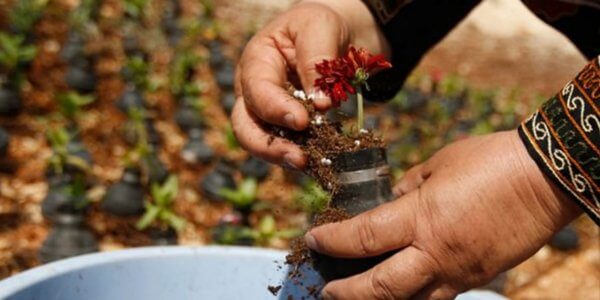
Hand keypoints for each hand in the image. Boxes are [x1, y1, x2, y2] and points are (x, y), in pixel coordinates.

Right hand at [231, 0, 388, 168]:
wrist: (334, 35)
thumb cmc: (320, 25)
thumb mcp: (320, 28)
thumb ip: (317, 61)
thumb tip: (320, 103)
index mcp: (256, 61)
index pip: (257, 90)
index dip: (276, 109)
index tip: (303, 121)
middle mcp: (253, 91)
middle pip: (245, 126)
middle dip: (268, 146)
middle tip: (299, 158)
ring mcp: (267, 112)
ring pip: (262, 143)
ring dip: (284, 157)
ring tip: (310, 165)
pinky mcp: (286, 127)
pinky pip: (287, 147)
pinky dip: (301, 156)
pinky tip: (320, 162)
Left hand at [305, 130, 581, 298]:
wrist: (545, 179)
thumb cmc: (489, 161)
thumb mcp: (438, 164)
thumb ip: (407, 188)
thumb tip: (389, 202)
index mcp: (421, 217)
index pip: (363, 237)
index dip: (332, 240)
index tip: (313, 238)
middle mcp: (435, 253)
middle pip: (380, 288)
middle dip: (347, 293)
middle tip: (327, 289)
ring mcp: (459, 272)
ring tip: (357, 296)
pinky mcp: (478, 277)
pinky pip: (438, 297)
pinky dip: (415, 298)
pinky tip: (402, 291)